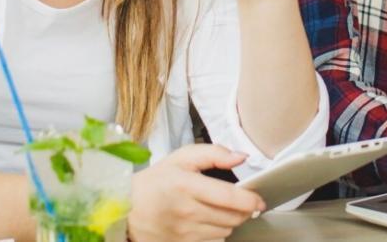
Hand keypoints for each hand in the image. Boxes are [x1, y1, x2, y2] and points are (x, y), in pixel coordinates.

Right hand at [128, 144, 263, 241]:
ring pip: (226, 230)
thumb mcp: (180, 158)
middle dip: (243, 210)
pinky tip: (208, 223)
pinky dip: (218, 233)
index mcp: (187, 185)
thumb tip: (241, 157)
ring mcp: (185, 232)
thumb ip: (213, 153)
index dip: (250, 199)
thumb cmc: (155, 182)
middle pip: (232, 217)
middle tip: (239, 201)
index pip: (229, 196)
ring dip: (230, 221)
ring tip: (219, 210)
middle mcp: (187, 211)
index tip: (259, 199)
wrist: (127, 210)